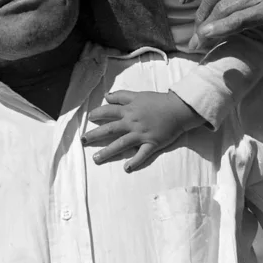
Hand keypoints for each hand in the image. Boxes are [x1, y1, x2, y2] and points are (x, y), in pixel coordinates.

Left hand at [82, 90, 203, 171]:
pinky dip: (135, 161)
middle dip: (95, 135)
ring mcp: (142, 134)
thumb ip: (122, 95)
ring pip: (121, 144)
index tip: (89, 118)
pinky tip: (126, 168)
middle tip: (83, 141)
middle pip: (110, 129)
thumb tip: (106, 96)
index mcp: (129, 110)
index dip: (97, 114)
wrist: (179, 109)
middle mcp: (132, 123)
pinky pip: (142, 154)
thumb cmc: (159, 101)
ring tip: (96, 159)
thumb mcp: (139, 95)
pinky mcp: (152, 143)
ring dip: (108, 152)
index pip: (109, 111)